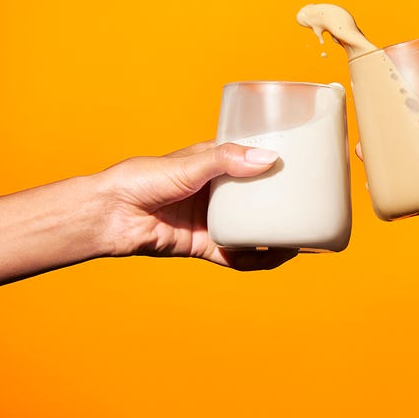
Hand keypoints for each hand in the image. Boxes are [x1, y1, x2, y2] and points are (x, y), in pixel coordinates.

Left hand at [97, 141, 297, 269]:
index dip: (275, 162)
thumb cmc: (139, 179)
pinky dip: (256, 258)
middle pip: (257, 196)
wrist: (108, 215)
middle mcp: (215, 192)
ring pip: (251, 227)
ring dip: (275, 233)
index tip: (301, 163)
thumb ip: (226, 161)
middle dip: (282, 200)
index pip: (251, 160)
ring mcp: (211, 219)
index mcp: (213, 164)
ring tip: (301, 235)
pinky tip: (275, 256)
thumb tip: (268, 159)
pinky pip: (237, 254)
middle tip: (310, 202)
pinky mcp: (204, 245)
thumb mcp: (187, 164)